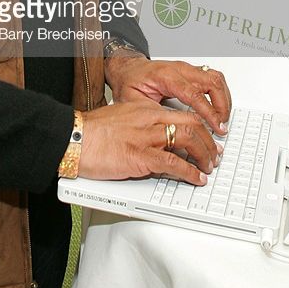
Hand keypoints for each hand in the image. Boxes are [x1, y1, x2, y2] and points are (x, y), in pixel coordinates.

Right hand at [78, 100, 219, 184]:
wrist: (74, 137)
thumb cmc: (92, 131)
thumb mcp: (121, 119)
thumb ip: (140, 125)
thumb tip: (153, 138)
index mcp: (145, 109)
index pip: (182, 114)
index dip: (200, 127)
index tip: (206, 138)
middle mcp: (149, 119)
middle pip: (192, 124)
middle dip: (208, 141)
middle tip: (214, 154)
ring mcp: (146, 137)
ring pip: (189, 140)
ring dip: (204, 156)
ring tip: (208, 167)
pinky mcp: (141, 156)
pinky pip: (174, 164)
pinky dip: (190, 172)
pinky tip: (195, 178)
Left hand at [105, 55, 230, 134]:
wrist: (127, 68)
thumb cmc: (129, 82)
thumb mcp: (132, 100)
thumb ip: (152, 113)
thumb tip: (171, 128)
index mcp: (165, 76)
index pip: (194, 93)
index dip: (208, 112)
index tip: (217, 126)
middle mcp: (179, 69)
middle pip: (211, 81)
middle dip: (221, 105)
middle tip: (221, 125)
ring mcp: (187, 68)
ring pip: (216, 77)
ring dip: (224, 98)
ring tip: (223, 118)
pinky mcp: (191, 71)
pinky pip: (213, 77)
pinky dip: (220, 92)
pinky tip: (219, 107)